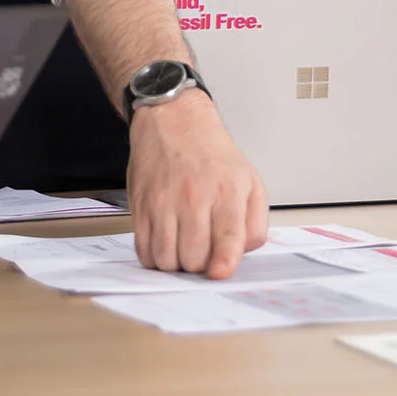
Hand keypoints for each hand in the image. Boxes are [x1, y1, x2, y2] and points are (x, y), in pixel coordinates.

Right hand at [125, 92, 267, 278]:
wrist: (173, 123)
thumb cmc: (211, 154)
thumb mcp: (250, 180)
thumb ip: (255, 221)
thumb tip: (244, 252)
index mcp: (227, 191)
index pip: (227, 239)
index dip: (223, 264)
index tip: (220, 273)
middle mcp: (194, 197)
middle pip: (194, 257)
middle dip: (201, 264)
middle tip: (203, 252)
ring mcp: (164, 202)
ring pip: (167, 259)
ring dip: (177, 264)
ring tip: (183, 249)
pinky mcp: (141, 206)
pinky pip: (144, 249)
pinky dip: (154, 257)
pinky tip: (165, 244)